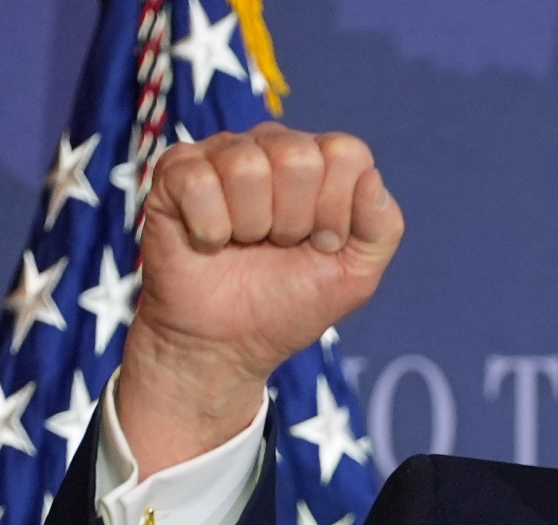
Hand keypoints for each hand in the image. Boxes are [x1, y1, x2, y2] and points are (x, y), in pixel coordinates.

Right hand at [118, 123, 403, 472]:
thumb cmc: (290, 303)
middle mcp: (271, 146)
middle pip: (298, 156)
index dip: (336, 210)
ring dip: (250, 226)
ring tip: (244, 244)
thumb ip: (383, 227)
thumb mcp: (356, 276)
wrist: (227, 345)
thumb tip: (371, 177)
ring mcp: (221, 154)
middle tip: (277, 246)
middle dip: (292, 220)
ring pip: (246, 167)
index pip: (346, 154)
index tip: (321, 244)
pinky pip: (198, 182)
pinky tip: (209, 243)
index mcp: (321, 162)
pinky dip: (209, 230)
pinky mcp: (175, 173)